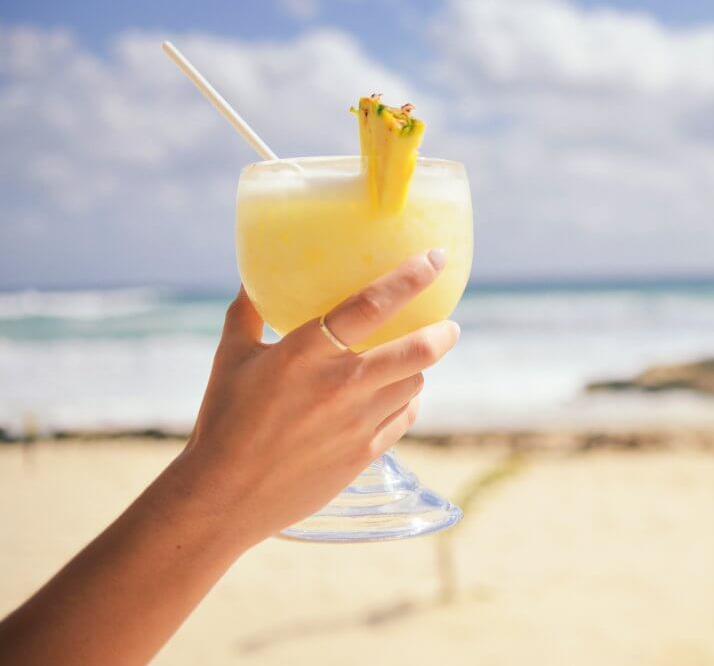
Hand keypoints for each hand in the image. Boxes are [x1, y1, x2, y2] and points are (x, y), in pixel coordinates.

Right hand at [168, 249, 458, 546]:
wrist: (224, 498)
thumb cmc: (222, 422)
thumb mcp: (228, 358)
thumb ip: (246, 312)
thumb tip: (250, 275)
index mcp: (305, 353)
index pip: (371, 304)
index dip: (411, 277)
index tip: (436, 258)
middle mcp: (340, 385)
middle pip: (416, 351)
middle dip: (443, 333)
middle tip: (449, 324)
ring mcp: (357, 423)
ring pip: (414, 384)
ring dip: (420, 368)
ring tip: (415, 360)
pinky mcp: (364, 454)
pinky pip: (403, 418)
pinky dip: (406, 402)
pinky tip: (398, 396)